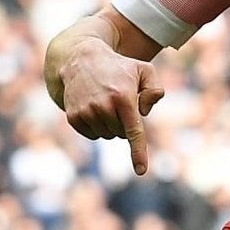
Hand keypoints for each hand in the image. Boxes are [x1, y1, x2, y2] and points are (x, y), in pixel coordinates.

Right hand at [56, 38, 165, 175]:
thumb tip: (143, 112)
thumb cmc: (119, 67)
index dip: (138, 153)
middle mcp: (103, 107)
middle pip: (121, 134)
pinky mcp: (73, 117)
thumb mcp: (145, 70)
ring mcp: (86, 112)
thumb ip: (155, 89)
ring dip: (110, 125)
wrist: (82, 59)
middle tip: (118, 102)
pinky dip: (97, 126)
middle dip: (123, 123)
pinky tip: (93, 108)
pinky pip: (92, 135)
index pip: (133, 131)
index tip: (141, 170)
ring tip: (105, 102)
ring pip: (107, 136)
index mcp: (123, 97)